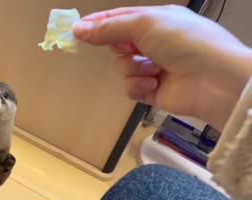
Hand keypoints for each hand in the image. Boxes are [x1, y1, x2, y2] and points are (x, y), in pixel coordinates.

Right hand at [73, 5, 251, 129]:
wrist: (213, 80)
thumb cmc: (184, 42)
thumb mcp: (144, 24)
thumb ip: (109, 29)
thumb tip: (78, 29)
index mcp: (156, 21)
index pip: (120, 19)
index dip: (98, 24)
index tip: (75, 30)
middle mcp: (155, 43)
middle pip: (119, 45)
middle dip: (120, 48)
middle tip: (130, 49)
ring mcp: (154, 68)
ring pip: (123, 68)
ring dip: (133, 69)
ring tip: (152, 70)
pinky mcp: (153, 91)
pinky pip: (130, 88)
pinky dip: (138, 86)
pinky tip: (154, 84)